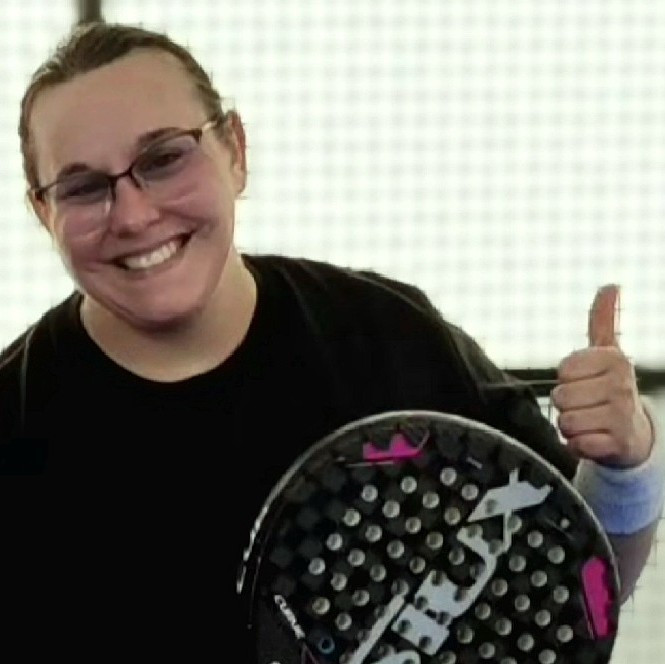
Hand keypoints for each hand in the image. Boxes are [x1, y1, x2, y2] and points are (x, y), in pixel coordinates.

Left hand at [551, 284, 653, 467]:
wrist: (633, 435)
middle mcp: (622, 384)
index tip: (586, 383)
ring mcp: (621, 416)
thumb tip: (610, 285)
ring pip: (565, 421)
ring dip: (571, 427)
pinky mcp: (616, 445)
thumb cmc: (610, 390)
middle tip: (587, 406)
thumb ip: (603, 320)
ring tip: (590, 423)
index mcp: (615, 359)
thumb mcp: (607, 353)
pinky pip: (575, 444)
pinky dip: (577, 446)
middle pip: (560, 397)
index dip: (567, 380)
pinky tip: (593, 441)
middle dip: (567, 405)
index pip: (564, 370)